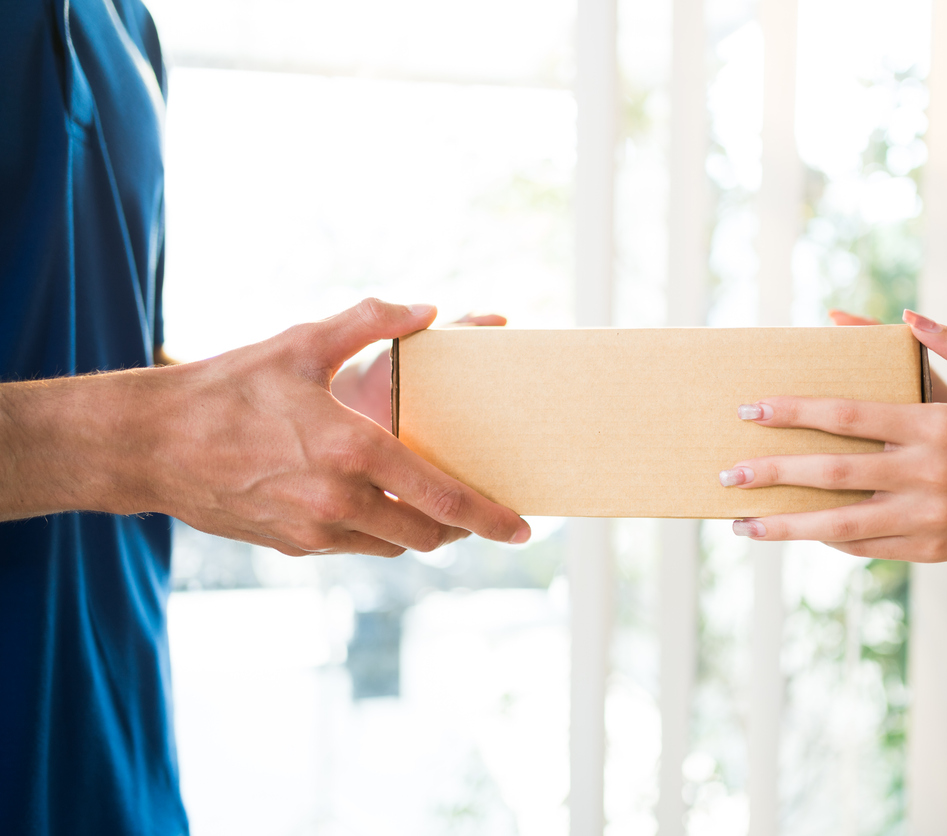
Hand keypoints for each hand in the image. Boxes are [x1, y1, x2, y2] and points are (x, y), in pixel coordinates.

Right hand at [0, 299, 529, 556]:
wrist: (150, 443)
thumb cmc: (226, 387)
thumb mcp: (300, 342)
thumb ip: (371, 321)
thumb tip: (428, 310)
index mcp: (354, 449)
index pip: (444, 498)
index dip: (491, 518)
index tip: (522, 529)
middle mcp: (340, 500)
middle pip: (428, 534)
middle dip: (460, 527)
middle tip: (476, 511)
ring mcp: (314, 531)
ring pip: (393, 545)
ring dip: (417, 528)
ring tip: (426, 501)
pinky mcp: (292, 546)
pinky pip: (354, 547)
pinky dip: (374, 530)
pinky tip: (368, 500)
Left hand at [721, 310, 946, 618]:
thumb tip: (906, 316)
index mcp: (937, 428)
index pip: (850, 416)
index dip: (796, 412)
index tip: (752, 409)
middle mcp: (926, 475)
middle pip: (834, 473)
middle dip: (774, 472)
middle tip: (727, 470)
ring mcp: (924, 518)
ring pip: (840, 525)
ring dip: (784, 525)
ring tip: (738, 522)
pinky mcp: (924, 549)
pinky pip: (863, 547)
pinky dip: (825, 540)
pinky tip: (791, 530)